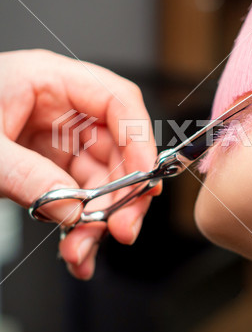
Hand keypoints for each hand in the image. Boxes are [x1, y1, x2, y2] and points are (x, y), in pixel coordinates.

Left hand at [0, 49, 160, 278]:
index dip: (139, 139)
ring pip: (101, 177)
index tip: (144, 179)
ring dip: (98, 218)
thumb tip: (71, 209)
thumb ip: (27, 176)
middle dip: (123, 192)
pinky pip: (78, 193)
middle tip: (120, 229)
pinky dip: (80, 223)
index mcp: (49, 80)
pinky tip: (75, 249)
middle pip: (117, 146)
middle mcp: (62, 108)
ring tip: (81, 251)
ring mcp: (57, 138)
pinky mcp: (49, 164)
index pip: (116, 100)